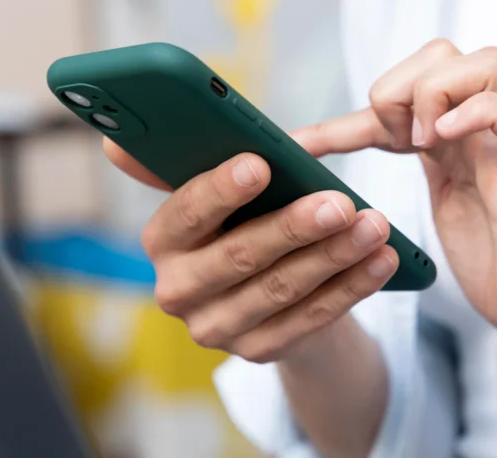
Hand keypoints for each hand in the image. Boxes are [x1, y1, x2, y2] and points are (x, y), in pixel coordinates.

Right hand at [104, 141, 397, 362]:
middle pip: (238, 257)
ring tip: (374, 226)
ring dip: (334, 256)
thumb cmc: (242, 220)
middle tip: (340, 203)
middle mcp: (178, 290)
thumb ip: (183, 162)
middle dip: (294, 227)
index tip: (260, 164)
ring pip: (281, 289)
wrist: (265, 293)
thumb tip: (115, 145)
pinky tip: (381, 261)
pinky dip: (351, 288)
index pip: (184, 214)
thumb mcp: (218, 192)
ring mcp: (216, 328)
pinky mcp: (258, 351)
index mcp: (161, 241)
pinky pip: (311, 320)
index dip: (220, 190)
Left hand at [294, 39, 496, 338]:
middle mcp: (480, 129)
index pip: (398, 91)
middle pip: (444, 51)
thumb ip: (388, 185)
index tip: (301, 149)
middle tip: (395, 142)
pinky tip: (445, 140)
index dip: (342, 119)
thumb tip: (322, 189)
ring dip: (439, 92)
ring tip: (424, 141)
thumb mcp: (421, 213)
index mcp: (450, 137)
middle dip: (401, 85)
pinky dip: (478, 113)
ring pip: (486, 62)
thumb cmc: (489, 263)